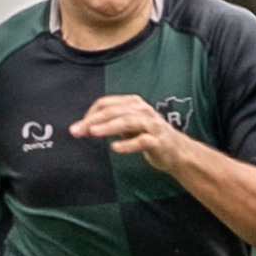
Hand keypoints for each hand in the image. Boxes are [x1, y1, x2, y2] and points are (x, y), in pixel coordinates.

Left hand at [70, 95, 188, 172]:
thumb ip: (108, 124)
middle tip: (77, 130)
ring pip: (128, 121)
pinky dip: (128, 144)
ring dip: (109, 126)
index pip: (107, 104)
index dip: (90, 114)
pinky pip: (142, 141)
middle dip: (94, 120)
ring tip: (93, 132)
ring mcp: (152, 126)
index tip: (78, 127)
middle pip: (115, 111)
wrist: (177, 151)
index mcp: (134, 103)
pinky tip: (115, 148)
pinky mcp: (159, 142)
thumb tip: (82, 127)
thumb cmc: (148, 136)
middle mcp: (143, 111)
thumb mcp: (127, 126)